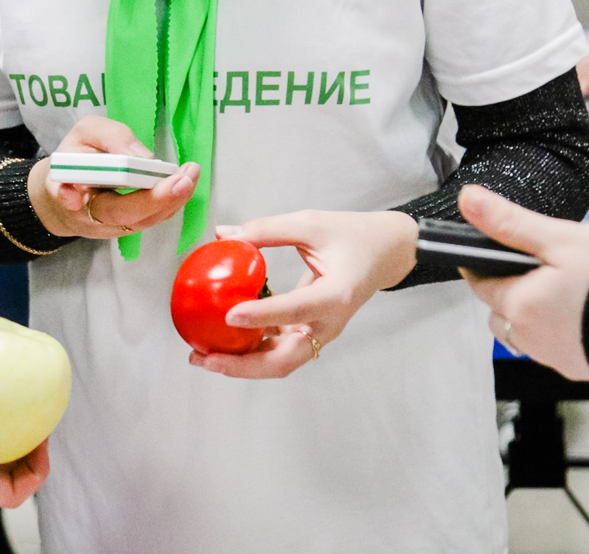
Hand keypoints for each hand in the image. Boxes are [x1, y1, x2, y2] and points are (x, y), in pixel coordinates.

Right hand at [27, 116, 198, 239]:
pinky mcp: (130, 223)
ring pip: (146, 219)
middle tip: (185, 177)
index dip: (117, 195)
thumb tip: (138, 156)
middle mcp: (95, 218)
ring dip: (173, 198)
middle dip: (159, 199)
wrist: (63, 185)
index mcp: (73, 196)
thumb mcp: (84, 133)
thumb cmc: (74, 157)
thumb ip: (109, 137)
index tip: (137, 178)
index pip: (97, 200)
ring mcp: (114, 226)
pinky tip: (185, 180)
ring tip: (191, 173)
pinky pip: (153, 216)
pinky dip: (172, 200)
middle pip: (129, 217)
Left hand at [187, 209, 418, 379]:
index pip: (296, 310)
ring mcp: (320, 333)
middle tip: (205, 357)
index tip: (230, 316)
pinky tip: (222, 342)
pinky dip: (250, 351)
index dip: (262, 316)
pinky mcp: (311, 332)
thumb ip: (267, 229)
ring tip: (203, 356)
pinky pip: (279, 350)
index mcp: (337, 295)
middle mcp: (329, 323)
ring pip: (280, 362)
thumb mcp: (311, 223)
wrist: (385, 253)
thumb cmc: (353, 236)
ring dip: (241, 364)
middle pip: (285, 360)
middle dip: (243, 365)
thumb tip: (224, 234)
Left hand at [457, 185, 588, 383]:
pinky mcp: (581, 367)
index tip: (490, 249)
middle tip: (535, 265)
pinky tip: (583, 310)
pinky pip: (554, 347)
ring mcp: (556, 357)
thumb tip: (469, 200)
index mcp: (520, 306)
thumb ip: (511, 222)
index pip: (480, 283)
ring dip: (532, 312)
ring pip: (525, 332)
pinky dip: (559, 328)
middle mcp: (531, 339)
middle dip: (508, 288)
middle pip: (500, 311)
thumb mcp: (562, 239)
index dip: (481, 263)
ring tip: (562, 287)